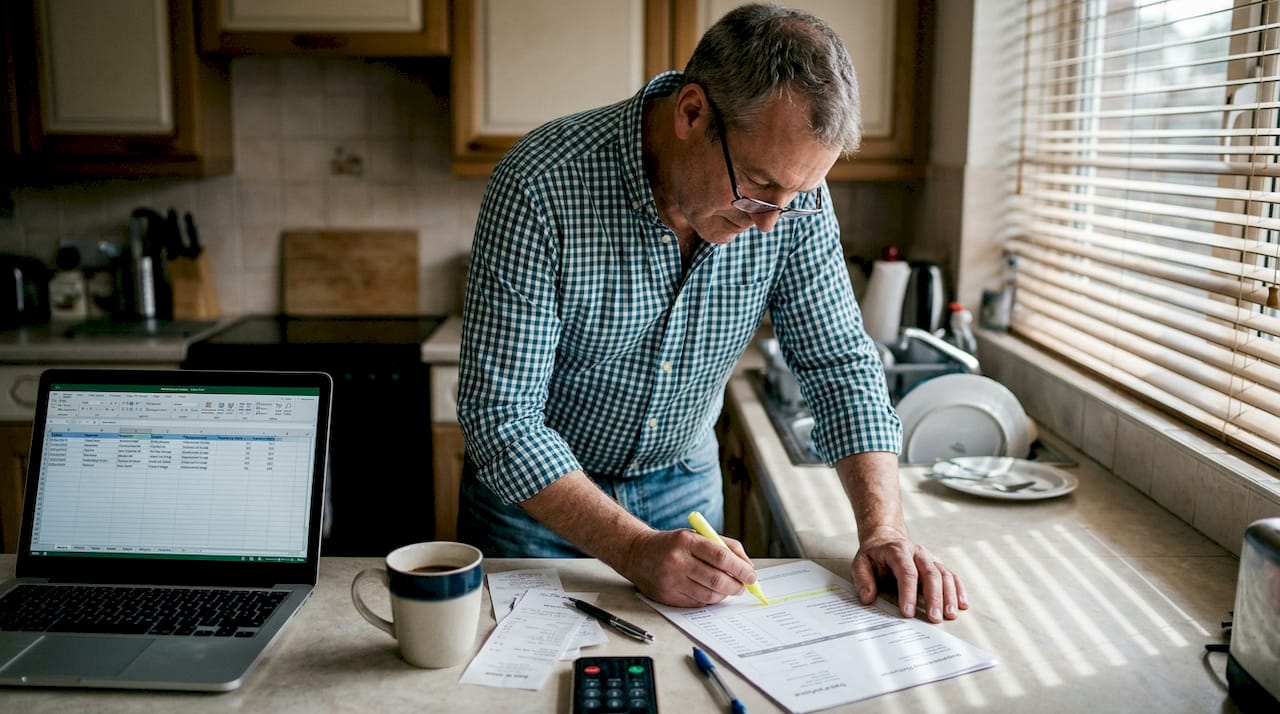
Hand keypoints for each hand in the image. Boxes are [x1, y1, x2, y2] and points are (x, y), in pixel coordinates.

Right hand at [617, 528, 758, 606]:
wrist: (638, 553)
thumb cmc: (674, 544)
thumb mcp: (697, 535)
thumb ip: (724, 547)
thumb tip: (747, 566)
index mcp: (687, 541)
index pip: (721, 557)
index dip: (740, 568)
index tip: (751, 575)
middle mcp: (678, 561)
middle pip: (717, 579)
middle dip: (736, 585)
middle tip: (743, 586)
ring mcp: (671, 580)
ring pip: (709, 595)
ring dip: (725, 594)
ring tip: (729, 588)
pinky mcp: (667, 597)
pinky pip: (697, 603)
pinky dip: (710, 599)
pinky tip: (711, 592)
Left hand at [850, 530, 966, 622]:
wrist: (886, 538)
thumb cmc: (874, 554)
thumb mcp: (860, 563)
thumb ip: (863, 580)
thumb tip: (868, 598)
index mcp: (898, 550)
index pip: (906, 572)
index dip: (908, 593)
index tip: (907, 613)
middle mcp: (917, 552)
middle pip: (930, 574)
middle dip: (934, 597)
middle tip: (934, 618)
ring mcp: (929, 558)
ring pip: (944, 575)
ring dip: (949, 596)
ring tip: (950, 615)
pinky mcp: (937, 564)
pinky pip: (951, 576)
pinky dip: (958, 590)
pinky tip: (962, 605)